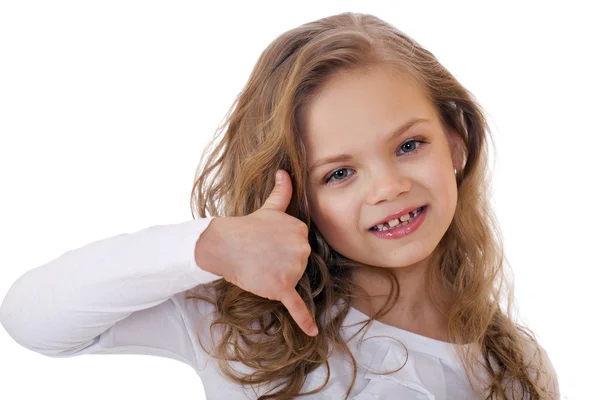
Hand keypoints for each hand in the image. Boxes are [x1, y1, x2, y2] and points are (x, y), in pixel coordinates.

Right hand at [196, 170, 317, 336]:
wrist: (223, 244)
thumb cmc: (247, 227)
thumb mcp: (269, 207)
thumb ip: (282, 191)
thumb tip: (285, 171)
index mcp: (302, 230)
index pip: (300, 247)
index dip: (283, 248)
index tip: (269, 244)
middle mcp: (301, 248)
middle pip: (298, 264)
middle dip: (282, 263)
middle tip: (262, 255)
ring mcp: (291, 268)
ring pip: (292, 281)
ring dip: (278, 278)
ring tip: (260, 266)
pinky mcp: (281, 287)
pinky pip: (296, 306)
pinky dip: (304, 320)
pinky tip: (312, 332)